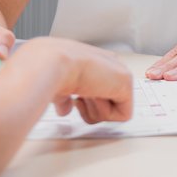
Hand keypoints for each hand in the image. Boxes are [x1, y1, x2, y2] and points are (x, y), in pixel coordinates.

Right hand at [15, 37, 132, 123]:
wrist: (52, 64)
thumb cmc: (50, 69)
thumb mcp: (60, 85)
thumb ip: (66, 97)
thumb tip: (65, 109)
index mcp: (94, 61)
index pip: (98, 89)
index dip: (85, 102)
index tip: (74, 97)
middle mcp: (109, 64)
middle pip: (107, 101)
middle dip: (91, 106)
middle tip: (79, 95)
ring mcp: (119, 73)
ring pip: (113, 109)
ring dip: (95, 109)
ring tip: (84, 92)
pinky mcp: (127, 84)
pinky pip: (123, 115)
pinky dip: (106, 113)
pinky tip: (94, 96)